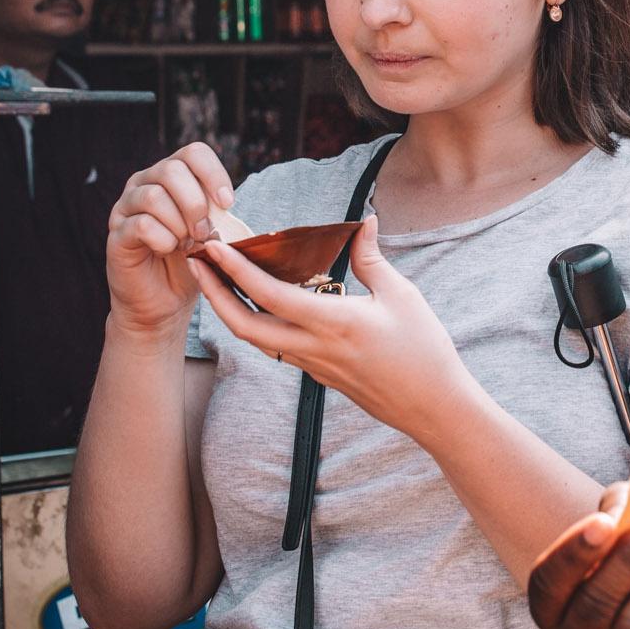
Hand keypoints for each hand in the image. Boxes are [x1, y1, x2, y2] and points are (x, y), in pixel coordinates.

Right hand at [105, 142, 236, 340]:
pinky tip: (167, 249)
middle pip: (171, 169)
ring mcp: (126, 207)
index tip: (227, 203)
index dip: (213, 174)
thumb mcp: (213, 232)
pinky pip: (141, 225)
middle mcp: (144, 184)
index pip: (193, 153)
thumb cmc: (192, 261)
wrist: (166, 300)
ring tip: (187, 243)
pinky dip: (163, 239)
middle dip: (196, 203)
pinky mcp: (116, 234)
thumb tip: (227, 205)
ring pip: (154, 195)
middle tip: (205, 231)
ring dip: (180, 223)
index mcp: (172, 176)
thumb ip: (218, 212)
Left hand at [190, 215, 470, 440]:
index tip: (215, 246)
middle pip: (243, 325)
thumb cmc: (423, 349)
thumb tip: (363, 222)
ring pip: (256, 340)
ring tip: (220, 280)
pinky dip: (258, 322)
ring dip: (230, 310)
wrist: (431, 406)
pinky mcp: (319, 374)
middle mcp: (314, 347)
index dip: (236, 269)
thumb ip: (372, 259)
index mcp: (333, 322)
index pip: (269, 295)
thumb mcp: (402, 295)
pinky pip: (277, 347)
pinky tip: (261, 305)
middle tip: (198, 263)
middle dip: (214, 294)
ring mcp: (313, 365)